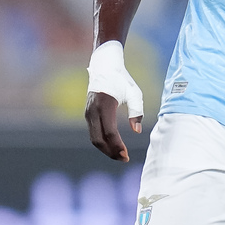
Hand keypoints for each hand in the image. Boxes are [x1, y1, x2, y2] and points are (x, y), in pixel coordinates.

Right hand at [85, 40, 143, 160]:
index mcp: (105, 105)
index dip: (118, 146)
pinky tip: (113, 146)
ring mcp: (88, 113)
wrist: (104, 66)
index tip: (127, 155)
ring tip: (120, 155)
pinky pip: (93, 132)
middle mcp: (93, 111)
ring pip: (94, 138)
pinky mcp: (87, 114)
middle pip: (98, 140)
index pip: (110, 132)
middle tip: (124, 159)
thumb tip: (137, 131)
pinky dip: (102, 142)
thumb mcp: (134, 93)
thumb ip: (137, 111)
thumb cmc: (122, 79)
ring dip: (106, 149)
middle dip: (111, 152)